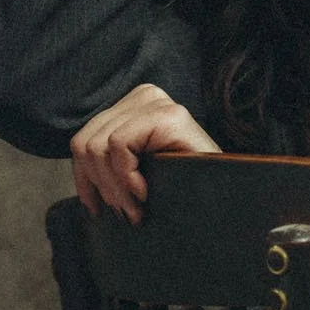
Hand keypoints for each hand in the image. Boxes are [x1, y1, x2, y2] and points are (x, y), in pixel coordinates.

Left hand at [70, 84, 220, 222]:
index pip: (84, 138)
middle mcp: (144, 96)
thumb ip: (111, 164)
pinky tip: (145, 193)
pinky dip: (126, 177)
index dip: (83, 179)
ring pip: (97, 147)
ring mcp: (156, 101)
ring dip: (114, 188)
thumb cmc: (187, 188)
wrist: (229, 199)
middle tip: (123, 214)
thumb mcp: (139, 171)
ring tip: (135, 210)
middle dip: (100, 186)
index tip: (96, 208)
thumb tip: (80, 179)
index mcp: (134, 105)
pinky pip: (118, 146)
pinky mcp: (167, 115)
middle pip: (85, 143)